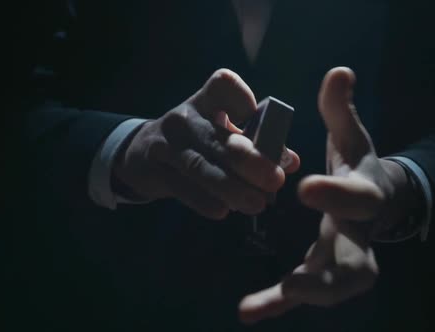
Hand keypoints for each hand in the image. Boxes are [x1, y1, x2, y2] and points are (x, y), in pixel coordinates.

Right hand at [113, 69, 299, 218]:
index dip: (243, 101)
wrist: (143, 154)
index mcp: (207, 99)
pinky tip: (224, 210)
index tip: (258, 121)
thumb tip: (291, 162)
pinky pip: (182, 187)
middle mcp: (185, 118)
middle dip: (249, 160)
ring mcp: (167, 144)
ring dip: (231, 187)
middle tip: (275, 180)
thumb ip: (257, 144)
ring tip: (257, 203)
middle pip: (217, 137)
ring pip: (200, 166)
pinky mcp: (155, 170)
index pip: (225, 86)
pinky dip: (204, 200)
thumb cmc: (198, 141)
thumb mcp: (222, 132)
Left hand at [239, 67, 417, 323]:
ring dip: (304, 296)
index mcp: (364, 194)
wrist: (374, 200)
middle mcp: (357, 233)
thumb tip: (339, 71)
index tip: (304, 187)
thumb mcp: (350, 136)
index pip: (359, 198)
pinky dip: (276, 303)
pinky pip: (301, 292)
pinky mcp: (320, 271)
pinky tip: (247, 311)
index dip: (337, 195)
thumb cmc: (357, 166)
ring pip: (332, 286)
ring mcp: (340, 257)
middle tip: (299, 281)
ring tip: (266, 303)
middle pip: (357, 263)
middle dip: (331, 272)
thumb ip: (340, 110)